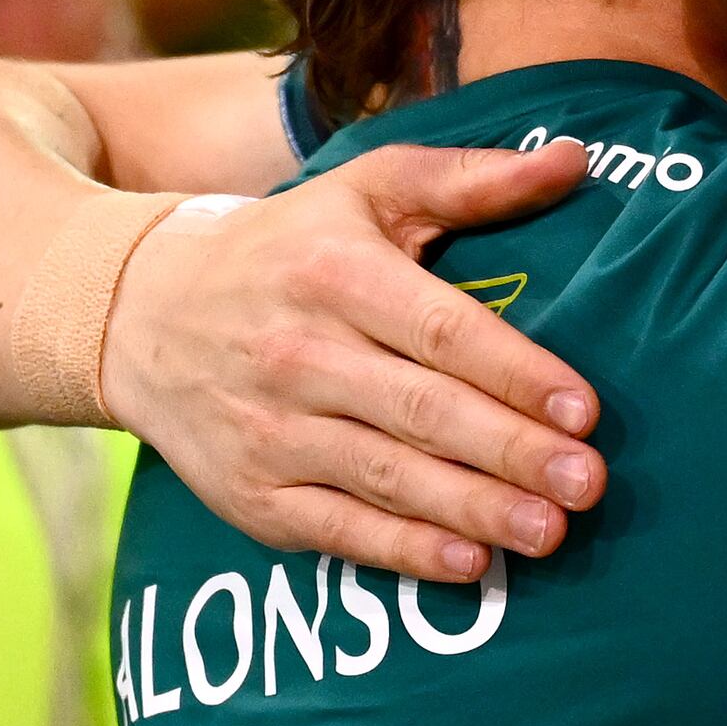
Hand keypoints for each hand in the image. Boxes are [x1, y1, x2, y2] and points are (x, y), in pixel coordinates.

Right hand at [101, 145, 606, 582]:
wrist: (140, 311)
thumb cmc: (286, 248)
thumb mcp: (364, 190)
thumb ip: (469, 180)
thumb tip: (574, 159)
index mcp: (335, 273)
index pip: (441, 330)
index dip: (515, 372)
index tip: (585, 409)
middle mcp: (298, 353)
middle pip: (422, 411)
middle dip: (510, 451)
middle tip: (587, 482)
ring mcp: (270, 430)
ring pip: (386, 477)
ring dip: (473, 510)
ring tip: (549, 532)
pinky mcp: (252, 494)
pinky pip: (338, 530)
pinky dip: (403, 552)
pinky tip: (468, 566)